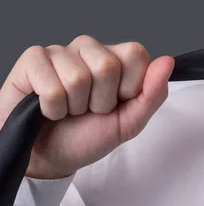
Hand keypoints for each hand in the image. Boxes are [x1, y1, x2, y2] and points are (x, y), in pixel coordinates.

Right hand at [0, 35, 174, 179]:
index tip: (118, 102)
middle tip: (89, 110)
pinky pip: (51, 85)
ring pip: (78, 77)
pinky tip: (49, 108)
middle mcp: (89, 49)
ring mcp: (60, 52)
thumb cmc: (89, 136)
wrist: (50, 156)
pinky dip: (52, 108)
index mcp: (116, 59)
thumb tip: (167, 61)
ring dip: (74, 106)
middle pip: (107, 66)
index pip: (136, 54)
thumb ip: (153, 93)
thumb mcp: (130, 122)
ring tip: (69, 110)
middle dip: (100, 101)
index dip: (129, 87)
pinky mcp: (33, 60)